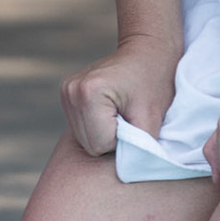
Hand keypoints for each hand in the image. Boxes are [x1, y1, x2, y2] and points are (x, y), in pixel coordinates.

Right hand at [61, 35, 179, 155]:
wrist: (146, 50)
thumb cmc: (154, 81)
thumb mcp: (152, 118)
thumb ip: (139, 148)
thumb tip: (127, 170)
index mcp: (88, 93)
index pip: (99, 144)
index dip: (123, 140)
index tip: (135, 119)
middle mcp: (70, 91)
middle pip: (87, 144)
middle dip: (111, 138)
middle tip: (129, 117)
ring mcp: (65, 91)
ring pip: (83, 137)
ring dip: (103, 132)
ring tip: (120, 112)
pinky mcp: (66, 92)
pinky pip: (80, 126)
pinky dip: (97, 125)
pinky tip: (109, 110)